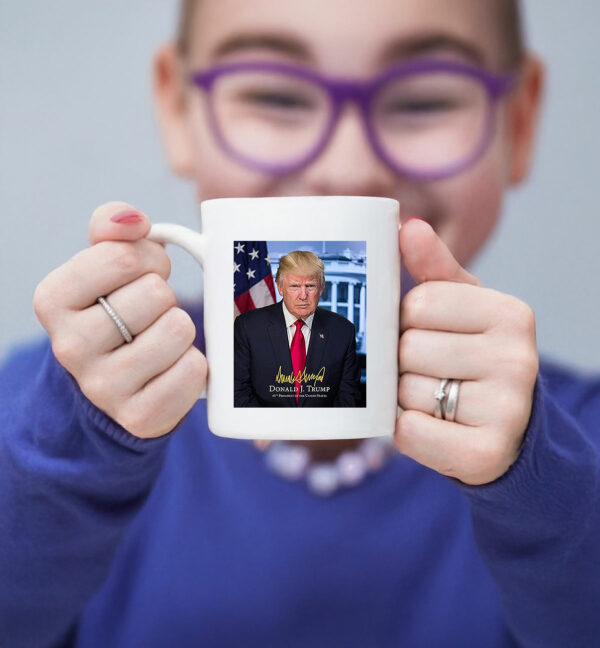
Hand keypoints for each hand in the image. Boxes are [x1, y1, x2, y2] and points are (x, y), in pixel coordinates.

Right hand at [33, 202, 206, 437]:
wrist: (117, 382)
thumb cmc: (117, 309)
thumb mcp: (106, 261)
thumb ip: (114, 225)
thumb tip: (133, 220)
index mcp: (53, 299)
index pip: (123, 257)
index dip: (148, 259)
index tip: (141, 274)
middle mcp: (69, 346)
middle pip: (157, 293)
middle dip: (164, 297)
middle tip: (150, 313)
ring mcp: (103, 387)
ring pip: (178, 329)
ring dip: (180, 329)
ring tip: (160, 339)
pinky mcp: (140, 417)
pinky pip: (194, 370)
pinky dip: (193, 363)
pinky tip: (170, 368)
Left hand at [396, 219, 538, 484]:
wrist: (510, 431)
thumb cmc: (475, 357)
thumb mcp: (463, 309)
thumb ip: (435, 268)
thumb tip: (408, 225)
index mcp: (511, 314)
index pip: (419, 304)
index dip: (408, 322)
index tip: (428, 334)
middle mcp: (518, 359)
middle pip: (408, 349)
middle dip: (405, 363)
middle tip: (430, 372)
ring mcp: (507, 410)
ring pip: (406, 392)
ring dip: (406, 398)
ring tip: (437, 399)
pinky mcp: (485, 453)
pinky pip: (409, 432)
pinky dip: (408, 431)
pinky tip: (434, 427)